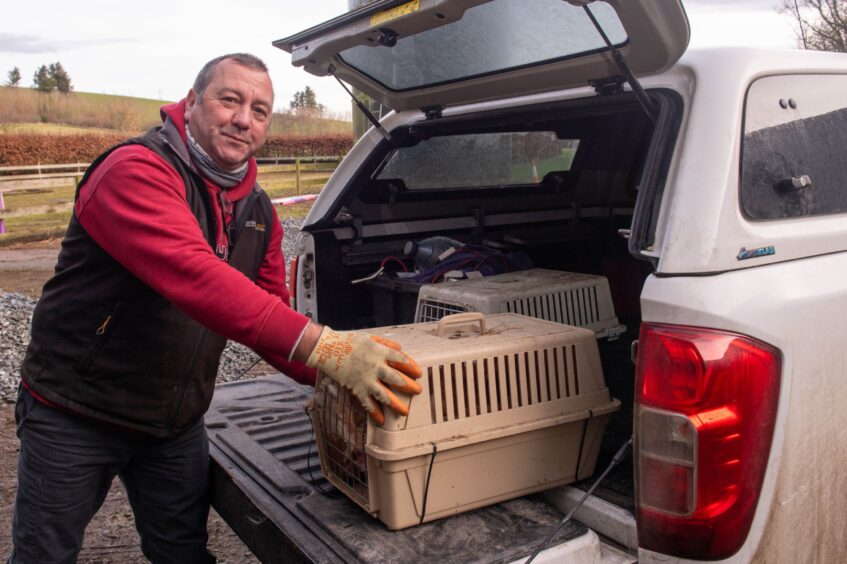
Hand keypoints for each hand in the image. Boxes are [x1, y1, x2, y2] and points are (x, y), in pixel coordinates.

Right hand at [306, 328, 421, 424]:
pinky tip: (381, 420)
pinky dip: (374, 412)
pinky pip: (367, 403)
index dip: (411, 366)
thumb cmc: (348, 341)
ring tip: (405, 411)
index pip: (400, 360)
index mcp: (379, 352)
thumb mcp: (370, 338)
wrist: (326, 349)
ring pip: (384, 395)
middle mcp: (375, 367)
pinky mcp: (356, 388)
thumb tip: (401, 349)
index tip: (418, 373)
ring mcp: (366, 379)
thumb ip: (386, 344)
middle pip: (396, 379)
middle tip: (417, 391)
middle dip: (409, 386)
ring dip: (396, 404)